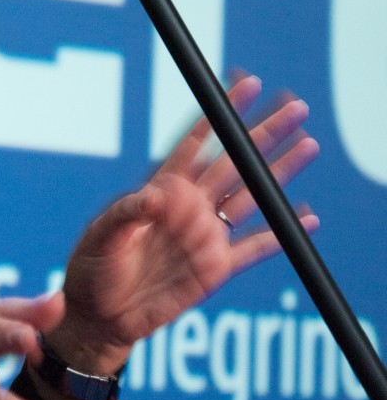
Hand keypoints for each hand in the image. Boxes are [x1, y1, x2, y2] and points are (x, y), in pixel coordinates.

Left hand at [46, 76, 319, 376]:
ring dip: (280, 172)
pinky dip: (281, 233)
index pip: (197, 142)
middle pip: (234, 162)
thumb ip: (129, 213)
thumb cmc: (92, 269)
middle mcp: (189, 207)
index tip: (244, 83)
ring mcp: (204, 236)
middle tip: (295, 106)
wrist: (99, 316)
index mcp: (161, 190)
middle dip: (264, 134)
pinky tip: (305, 217)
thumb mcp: (103, 236)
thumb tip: (159, 196)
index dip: (220, 114)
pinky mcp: (214, 269)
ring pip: (252, 196)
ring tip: (308, 144)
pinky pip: (255, 247)